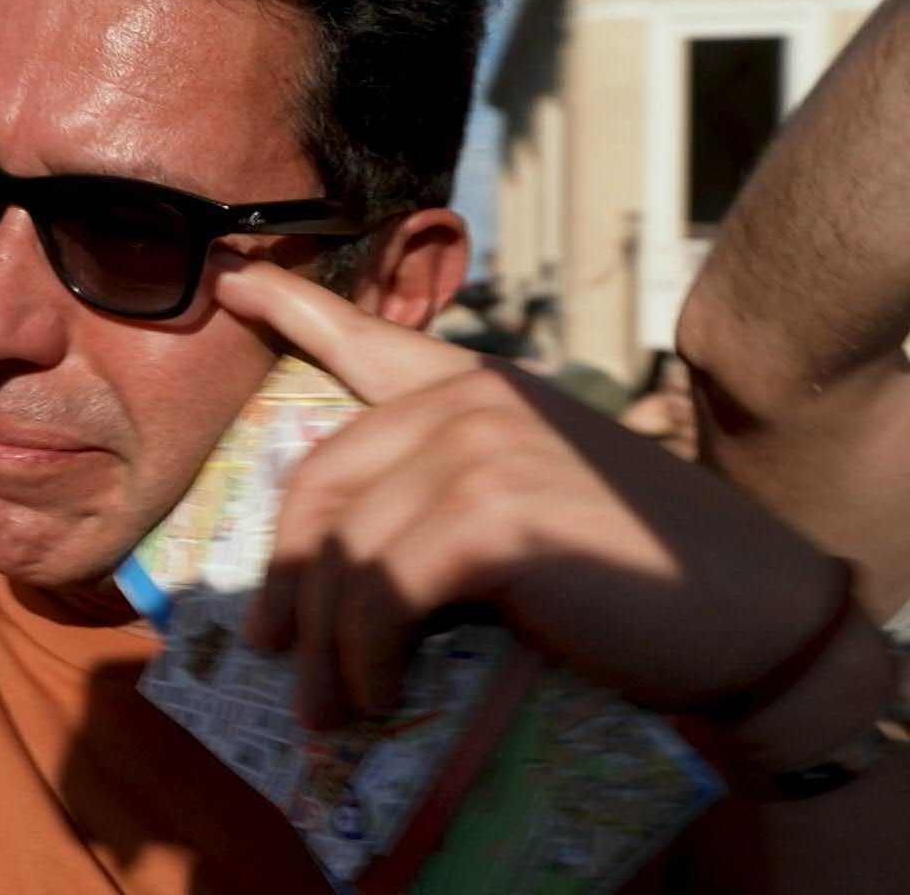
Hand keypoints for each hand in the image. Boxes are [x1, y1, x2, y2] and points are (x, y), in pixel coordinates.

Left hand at [212, 254, 860, 738]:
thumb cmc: (638, 571)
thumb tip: (341, 564)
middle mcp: (473, 400)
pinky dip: (369, 657)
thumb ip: (444, 490)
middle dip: (288, 578)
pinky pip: (383, 594)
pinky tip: (382, 694)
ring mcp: (483, 449)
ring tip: (334, 704)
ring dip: (328, 646)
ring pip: (345, 553)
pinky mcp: (495, 515)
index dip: (292, 308)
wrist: (752, 612)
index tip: (231, 279)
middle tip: (276, 650)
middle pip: (319, 482)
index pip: (367, 341)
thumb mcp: (532, 500)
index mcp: (478, 387)